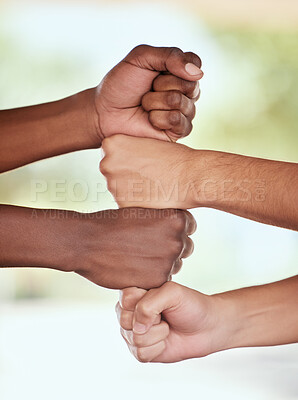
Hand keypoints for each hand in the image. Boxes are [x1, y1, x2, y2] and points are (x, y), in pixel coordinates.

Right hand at [75, 208, 195, 288]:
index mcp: (176, 218)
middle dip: (170, 248)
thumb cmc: (111, 223)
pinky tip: (133, 268)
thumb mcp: (142, 211)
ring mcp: (169, 261)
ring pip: (175, 265)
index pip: (189, 226)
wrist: (87, 242)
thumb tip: (176, 223)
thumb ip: (162, 217)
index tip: (158, 232)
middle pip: (185, 247)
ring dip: (161, 264)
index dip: (173, 230)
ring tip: (136, 257)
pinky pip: (162, 280)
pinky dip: (150, 278)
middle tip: (146, 246)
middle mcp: (177, 239)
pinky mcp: (158, 280)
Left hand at [94, 45, 202, 141]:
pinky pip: (178, 121)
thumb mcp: (141, 57)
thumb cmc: (121, 84)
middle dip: (161, 85)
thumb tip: (198, 73)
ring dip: (155, 102)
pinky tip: (149, 119)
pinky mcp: (178, 132)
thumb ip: (170, 56)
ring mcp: (184, 113)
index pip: (194, 64)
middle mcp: (186, 93)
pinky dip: (158, 118)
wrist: (104, 112)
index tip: (153, 71)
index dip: (172, 66)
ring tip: (144, 105)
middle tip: (146, 90)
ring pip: (181, 103)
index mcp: (180, 72)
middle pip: (189, 85)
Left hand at [100, 134, 198, 208]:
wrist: (191, 177)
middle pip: (112, 171)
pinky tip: (153, 195)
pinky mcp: (122, 204)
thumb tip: (119, 161)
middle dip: (126, 174)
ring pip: (119, 188)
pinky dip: (137, 202)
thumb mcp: (147, 142)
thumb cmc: (175, 158)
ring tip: (153, 185)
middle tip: (148, 174)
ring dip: (131, 188)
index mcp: (111, 144)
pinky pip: (126, 203)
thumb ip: (128, 150)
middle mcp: (107, 164)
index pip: (112, 153)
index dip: (128, 157)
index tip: (142, 161)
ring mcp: (113, 186)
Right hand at [116, 282, 232, 362]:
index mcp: (135, 293)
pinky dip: (158, 348)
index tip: (160, 300)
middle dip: (152, 320)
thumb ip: (149, 303)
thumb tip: (136, 327)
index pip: (126, 298)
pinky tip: (166, 340)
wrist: (206, 328)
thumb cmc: (190, 306)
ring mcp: (133, 333)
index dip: (144, 301)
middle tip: (164, 315)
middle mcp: (130, 312)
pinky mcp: (140, 351)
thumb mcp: (172, 293)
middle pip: (125, 320)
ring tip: (167, 327)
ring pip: (134, 338)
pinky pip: (141, 354)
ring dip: (158, 334)